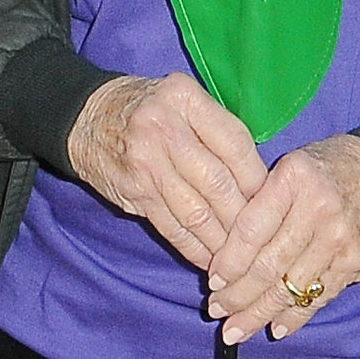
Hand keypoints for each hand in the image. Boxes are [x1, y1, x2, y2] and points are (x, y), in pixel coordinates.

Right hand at [66, 73, 266, 270]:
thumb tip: (259, 181)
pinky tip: (210, 259)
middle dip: (244, 216)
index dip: (258, 178)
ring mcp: (145, 162)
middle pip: (218, 182)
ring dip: (222, 240)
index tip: (274, 200)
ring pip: (197, 212)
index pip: (235, 144)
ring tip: (241, 256)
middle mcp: (163, 128)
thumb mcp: (181, 99)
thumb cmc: (147, 109)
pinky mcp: (133, 192)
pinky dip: (194, 248)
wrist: (85, 117)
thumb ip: (216, 130)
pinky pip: (172, 227)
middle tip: (265, 237)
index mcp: (184, 99)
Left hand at [204, 132, 359, 343]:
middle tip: (216, 311)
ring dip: (259, 314)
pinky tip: (274, 327)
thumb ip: (260, 203)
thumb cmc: (326, 169)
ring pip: (291, 289)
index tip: (212, 282)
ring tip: (236, 330)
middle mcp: (319, 210)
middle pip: (268, 266)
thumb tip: (224, 256)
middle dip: (237, 297)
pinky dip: (295, 317)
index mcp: (294, 179)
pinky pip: (319, 298)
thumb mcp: (289, 166)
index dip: (227, 262)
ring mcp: (341, 240)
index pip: (250, 231)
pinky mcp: (356, 263)